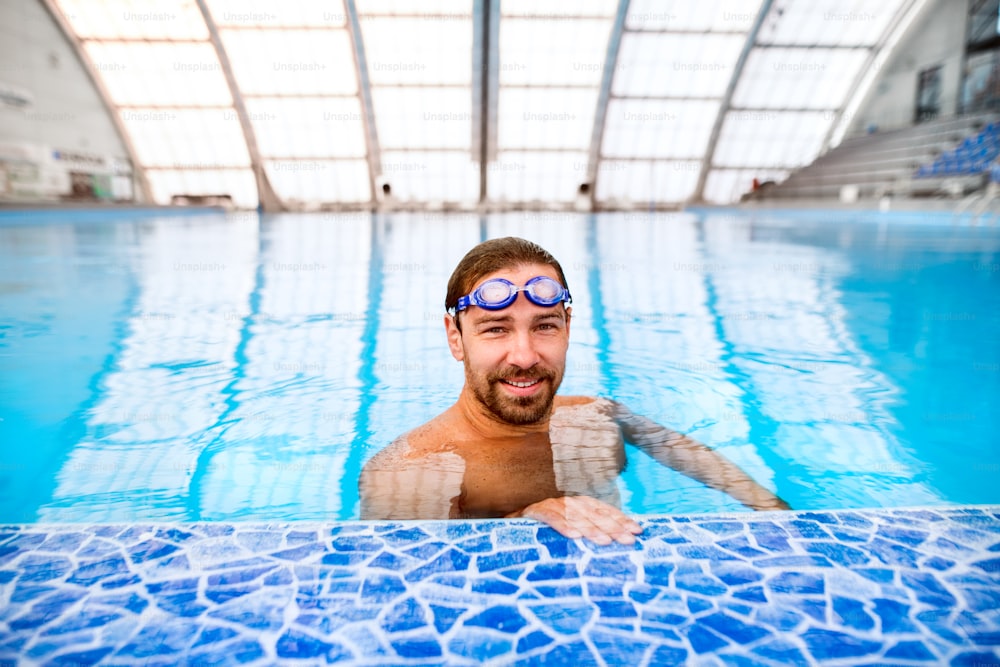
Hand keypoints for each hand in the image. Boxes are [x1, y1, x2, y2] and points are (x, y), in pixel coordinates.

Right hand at [509, 495, 642, 545]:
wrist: (508, 530)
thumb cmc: (543, 535)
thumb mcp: (569, 533)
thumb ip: (588, 535)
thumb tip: (616, 547)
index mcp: (577, 506)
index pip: (603, 510)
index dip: (620, 519)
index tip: (638, 531)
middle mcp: (566, 502)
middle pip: (594, 513)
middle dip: (612, 526)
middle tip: (628, 540)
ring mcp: (550, 505)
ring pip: (575, 515)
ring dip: (591, 528)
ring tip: (605, 542)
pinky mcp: (533, 512)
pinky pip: (550, 518)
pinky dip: (562, 526)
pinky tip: (574, 537)